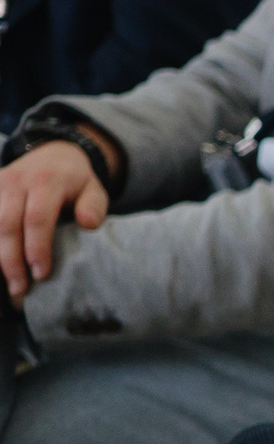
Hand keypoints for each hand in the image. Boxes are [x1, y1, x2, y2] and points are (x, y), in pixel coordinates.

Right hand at [0, 141, 108, 302]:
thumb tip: (89, 225)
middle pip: (7, 224)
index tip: (41, 274)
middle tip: (20, 289)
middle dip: (11, 260)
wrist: (53, 153)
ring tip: (10, 284)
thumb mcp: (94, 189)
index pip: (37, 219)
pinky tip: (0, 267)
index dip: (37, 248)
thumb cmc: (76, 181)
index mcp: (45, 181)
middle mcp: (16, 181)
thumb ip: (94, 206)